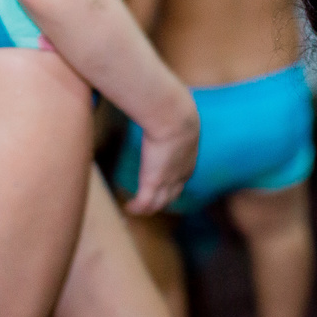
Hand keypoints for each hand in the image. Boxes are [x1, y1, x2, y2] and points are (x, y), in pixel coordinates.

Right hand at [125, 91, 198, 214]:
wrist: (175, 118)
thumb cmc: (175, 112)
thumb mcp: (176, 119)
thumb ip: (170, 118)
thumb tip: (164, 107)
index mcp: (188, 162)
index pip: (180, 181)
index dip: (171, 186)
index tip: (161, 187)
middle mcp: (180, 175)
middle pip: (171, 196)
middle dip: (160, 202)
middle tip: (147, 204)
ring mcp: (167, 180)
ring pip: (158, 203)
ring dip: (146, 208)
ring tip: (135, 209)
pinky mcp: (153, 182)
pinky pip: (144, 203)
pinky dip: (136, 207)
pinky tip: (128, 208)